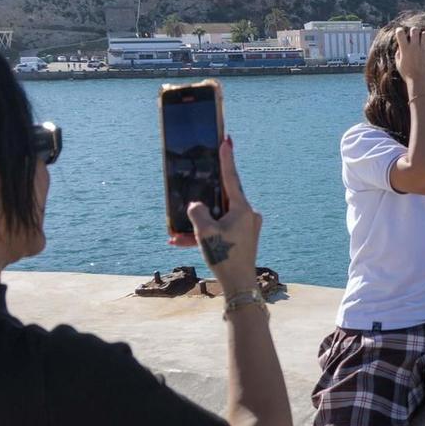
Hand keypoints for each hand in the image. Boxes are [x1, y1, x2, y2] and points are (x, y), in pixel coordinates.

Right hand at [186, 137, 262, 293]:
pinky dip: (203, 236)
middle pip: (220, 200)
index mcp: (242, 208)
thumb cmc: (225, 256)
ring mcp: (246, 227)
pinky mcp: (242, 239)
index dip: (227, 158)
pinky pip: (219, 231)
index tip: (227, 140)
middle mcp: (248, 215)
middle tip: (193, 193)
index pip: (231, 178)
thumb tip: (196, 206)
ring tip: (176, 237)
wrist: (239, 286)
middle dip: (201, 204)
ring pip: (216, 219)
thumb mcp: (205, 232)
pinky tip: (181, 244)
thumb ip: (197, 212)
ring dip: (196, 226)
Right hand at [395, 25, 424, 93]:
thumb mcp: (399, 65)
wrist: (420, 83)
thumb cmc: (408, 75)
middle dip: (414, 31)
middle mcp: (414, 47)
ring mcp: (424, 49)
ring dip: (424, 37)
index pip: (400, 32)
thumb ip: (398, 55)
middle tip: (414, 37)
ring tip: (423, 42)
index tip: (401, 34)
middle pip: (414, 30)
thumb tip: (400, 48)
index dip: (400, 31)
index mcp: (405, 49)